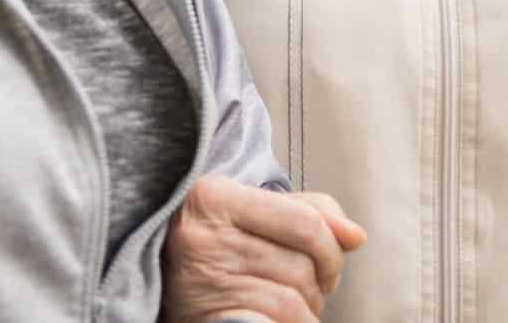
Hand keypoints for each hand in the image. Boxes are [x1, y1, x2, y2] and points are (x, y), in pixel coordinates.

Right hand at [161, 174, 366, 322]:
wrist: (152, 288)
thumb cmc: (214, 250)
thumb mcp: (249, 216)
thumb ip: (304, 211)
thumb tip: (355, 235)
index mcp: (213, 196)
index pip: (304, 220)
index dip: (332, 247)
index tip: (331, 263)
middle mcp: (204, 235)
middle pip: (302, 263)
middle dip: (319, 283)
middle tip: (308, 288)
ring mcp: (205, 278)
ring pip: (294, 297)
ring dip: (306, 310)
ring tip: (286, 305)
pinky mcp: (211, 316)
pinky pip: (278, 321)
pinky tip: (280, 321)